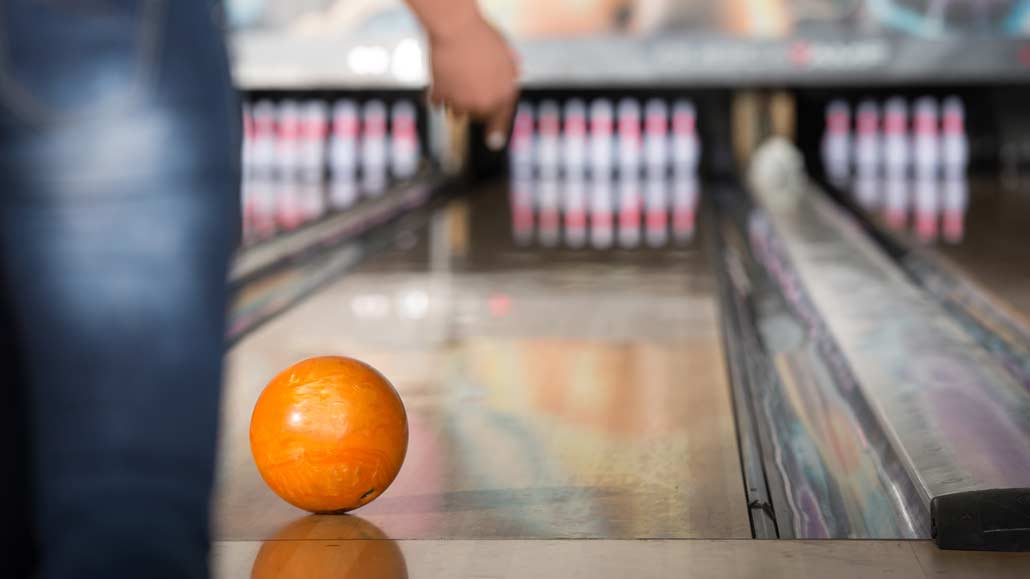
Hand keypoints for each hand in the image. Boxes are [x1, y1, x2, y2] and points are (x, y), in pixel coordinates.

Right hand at [427, 14, 518, 149]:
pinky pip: (437, 103)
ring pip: (456, 113)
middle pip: (477, 116)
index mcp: (505, 93)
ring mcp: (463, 103)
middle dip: (472, 105)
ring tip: (453, 77)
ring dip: (454, 101)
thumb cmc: (482, 35)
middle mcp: (486, 103)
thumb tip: (514, 78)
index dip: (496, 131)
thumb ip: (510, 69)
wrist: (457, 28)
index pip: (502, 118)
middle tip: (466, 84)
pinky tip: (440, 75)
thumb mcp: (505, 52)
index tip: (492, 142)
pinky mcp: (443, 99)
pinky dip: (437, 93)